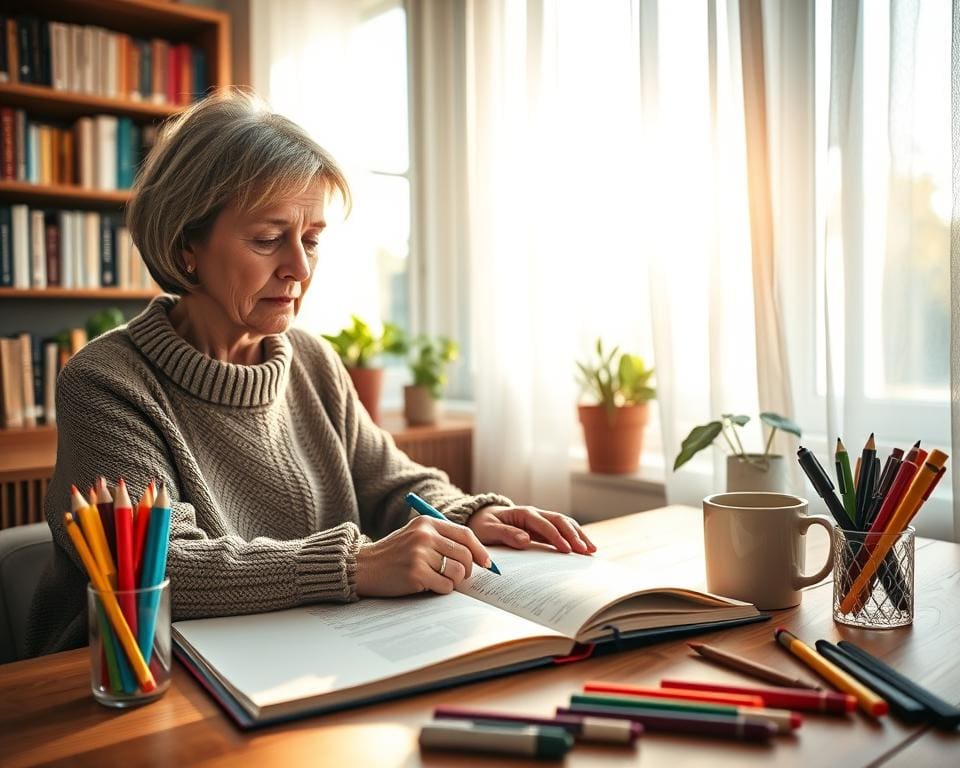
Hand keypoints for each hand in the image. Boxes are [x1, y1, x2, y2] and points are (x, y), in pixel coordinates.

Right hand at [355, 516, 492, 596]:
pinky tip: (428, 586)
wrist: (363, 566)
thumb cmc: (393, 554)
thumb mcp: (415, 535)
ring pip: (457, 572)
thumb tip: (477, 556)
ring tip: (439, 580)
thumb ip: (441, 539)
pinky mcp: (415, 573)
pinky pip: (445, 586)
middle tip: (460, 577)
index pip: (465, 534)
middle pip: (465, 555)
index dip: (480, 551)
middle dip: (468, 570)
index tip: (487, 564)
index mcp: (427, 523)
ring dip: (454, 581)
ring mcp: (419, 554)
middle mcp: (424, 535)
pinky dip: (442, 590)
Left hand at [467, 505, 596, 554]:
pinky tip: (584, 549)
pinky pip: (561, 531)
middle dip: (574, 535)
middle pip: (559, 521)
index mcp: (523, 513)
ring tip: (592, 550)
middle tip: (585, 551)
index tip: (566, 549)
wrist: (481, 518)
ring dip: (579, 535)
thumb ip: (506, 534)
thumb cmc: (483, 525)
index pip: (543, 524)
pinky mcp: (542, 529)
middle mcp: (535, 514)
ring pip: (565, 524)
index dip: (556, 536)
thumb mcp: (488, 530)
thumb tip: (525, 540)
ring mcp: (540, 521)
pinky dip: (574, 538)